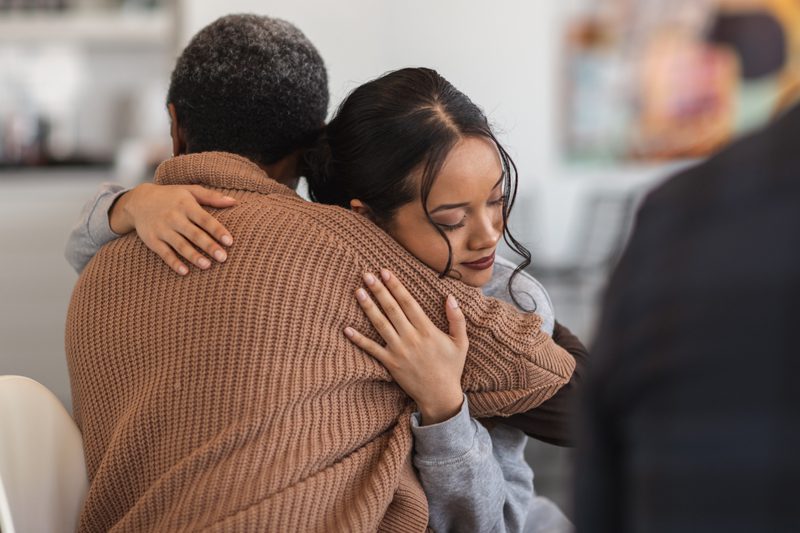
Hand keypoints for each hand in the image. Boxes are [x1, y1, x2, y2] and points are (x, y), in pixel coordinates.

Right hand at [109, 183, 236, 274]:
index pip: (204, 219)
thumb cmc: (171, 196)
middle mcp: (174, 217)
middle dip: (209, 246)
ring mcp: (162, 229)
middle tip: (223, 257)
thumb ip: (212, 197)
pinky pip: (164, 253)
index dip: (217, 230)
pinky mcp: (152, 240)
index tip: (230, 241)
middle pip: (194, 234)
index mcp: (186, 205)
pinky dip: (173, 262)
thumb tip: (234, 202)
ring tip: (207, 266)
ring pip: (180, 245)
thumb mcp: (190, 191)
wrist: (138, 201)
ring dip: (193, 256)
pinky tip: (185, 271)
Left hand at [344, 269, 467, 424]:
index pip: (408, 302)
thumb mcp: (461, 342)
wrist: (440, 396)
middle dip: (379, 290)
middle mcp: (411, 338)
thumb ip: (457, 318)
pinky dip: (358, 339)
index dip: (396, 286)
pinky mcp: (390, 363)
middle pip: (392, 309)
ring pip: (380, 324)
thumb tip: (450, 297)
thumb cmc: (451, 367)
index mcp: (428, 330)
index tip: (386, 272)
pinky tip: (347, 329)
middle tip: (367, 274)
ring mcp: (399, 351)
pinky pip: (372, 349)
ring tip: (358, 291)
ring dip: (368, 307)